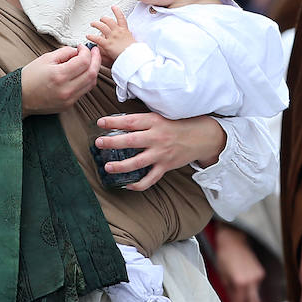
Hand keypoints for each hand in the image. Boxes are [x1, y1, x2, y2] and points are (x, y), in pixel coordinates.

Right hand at [21, 44, 100, 114]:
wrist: (20, 97)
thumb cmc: (29, 78)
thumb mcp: (45, 58)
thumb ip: (65, 52)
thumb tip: (78, 51)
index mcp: (59, 75)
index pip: (84, 62)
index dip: (87, 52)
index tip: (83, 47)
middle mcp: (66, 89)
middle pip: (92, 73)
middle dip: (96, 60)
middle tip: (94, 52)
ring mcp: (68, 99)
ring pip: (91, 83)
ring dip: (93, 70)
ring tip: (89, 62)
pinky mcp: (69, 105)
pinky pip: (84, 91)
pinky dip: (86, 80)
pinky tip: (82, 73)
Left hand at [86, 5, 134, 66]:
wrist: (134, 56)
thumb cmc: (135, 51)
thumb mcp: (134, 41)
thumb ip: (129, 38)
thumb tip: (129, 39)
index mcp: (125, 31)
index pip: (121, 17)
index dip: (117, 11)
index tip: (113, 7)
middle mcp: (118, 32)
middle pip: (109, 21)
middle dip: (103, 19)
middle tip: (101, 19)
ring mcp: (112, 37)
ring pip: (102, 27)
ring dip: (96, 24)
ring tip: (92, 24)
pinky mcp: (107, 44)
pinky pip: (97, 39)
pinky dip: (91, 37)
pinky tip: (88, 36)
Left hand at [93, 113, 226, 190]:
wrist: (202, 137)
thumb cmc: (178, 124)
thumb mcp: (160, 116)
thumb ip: (142, 121)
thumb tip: (118, 122)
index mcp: (154, 122)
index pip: (130, 121)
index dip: (114, 122)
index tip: (100, 122)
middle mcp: (157, 137)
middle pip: (131, 141)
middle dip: (112, 143)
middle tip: (99, 143)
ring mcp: (161, 154)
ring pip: (138, 162)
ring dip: (121, 166)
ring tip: (107, 167)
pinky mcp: (166, 166)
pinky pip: (150, 179)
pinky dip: (138, 184)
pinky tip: (126, 184)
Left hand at [212, 222, 264, 301]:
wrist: (233, 241)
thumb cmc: (224, 257)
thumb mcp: (223, 277)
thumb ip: (230, 292)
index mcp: (240, 282)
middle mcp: (252, 281)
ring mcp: (258, 276)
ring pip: (255, 295)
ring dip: (247, 297)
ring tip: (237, 291)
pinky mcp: (261, 272)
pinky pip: (256, 286)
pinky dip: (250, 288)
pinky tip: (242, 281)